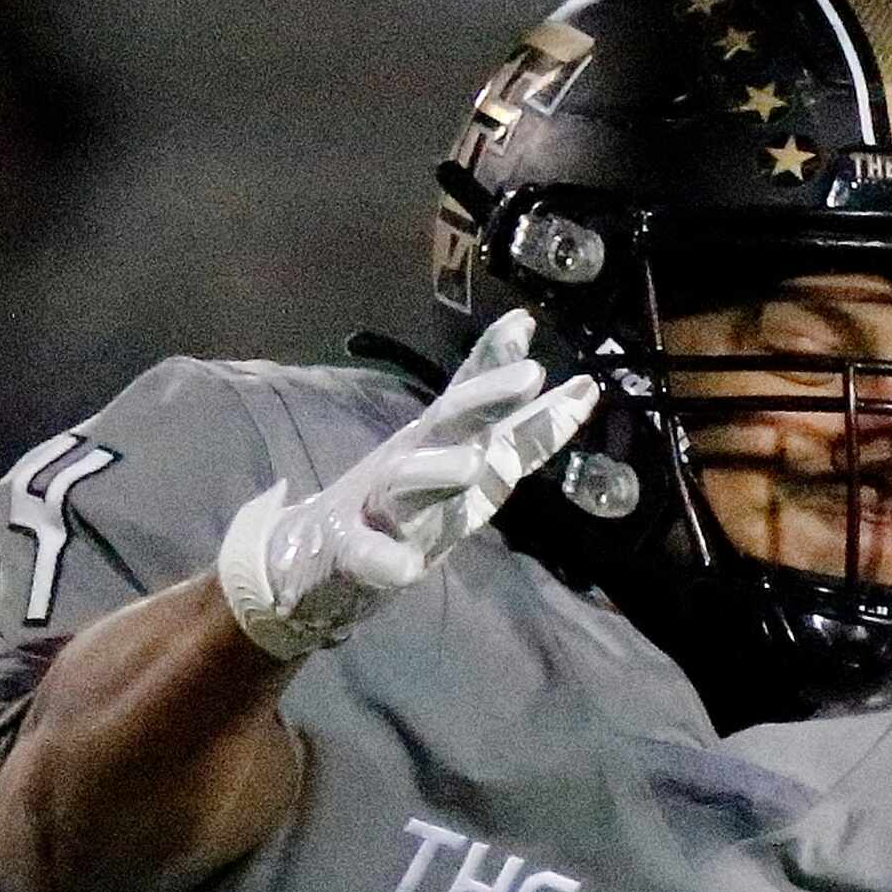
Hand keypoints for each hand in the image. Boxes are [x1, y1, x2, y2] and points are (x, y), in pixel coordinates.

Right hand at [216, 310, 596, 658]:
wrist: (309, 560)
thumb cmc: (400, 506)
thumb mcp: (464, 465)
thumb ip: (520, 431)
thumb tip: (582, 388)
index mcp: (438, 447)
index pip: (477, 404)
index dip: (503, 367)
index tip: (528, 323)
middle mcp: (411, 466)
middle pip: (449, 425)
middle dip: (487, 398)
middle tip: (529, 375)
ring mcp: (379, 508)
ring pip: (407, 483)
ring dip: (437, 472)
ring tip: (471, 466)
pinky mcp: (349, 552)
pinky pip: (366, 555)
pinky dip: (384, 559)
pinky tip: (404, 568)